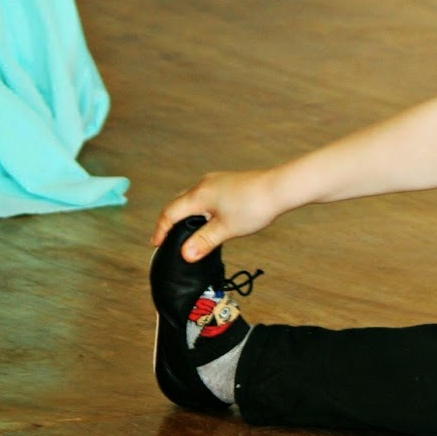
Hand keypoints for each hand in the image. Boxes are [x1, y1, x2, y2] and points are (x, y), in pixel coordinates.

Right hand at [151, 170, 281, 260]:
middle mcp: (203, 184)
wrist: (280, 188)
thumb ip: (204, 241)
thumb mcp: (226, 229)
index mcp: (198, 195)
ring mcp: (216, 181)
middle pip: (178, 203)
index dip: (161, 230)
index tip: (156, 244)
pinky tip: (208, 218)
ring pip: (192, 198)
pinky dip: (199, 207)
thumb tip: (185, 255)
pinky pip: (205, 195)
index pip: (170, 213)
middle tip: (167, 238)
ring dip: (186, 213)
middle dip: (171, 220)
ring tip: (186, 230)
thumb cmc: (254, 207)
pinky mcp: (228, 181)